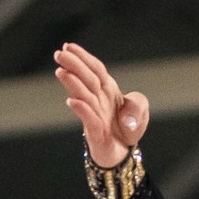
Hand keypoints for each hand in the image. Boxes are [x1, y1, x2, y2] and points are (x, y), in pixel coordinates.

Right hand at [55, 42, 148, 168]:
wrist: (124, 152)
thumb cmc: (128, 128)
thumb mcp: (140, 110)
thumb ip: (137, 104)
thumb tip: (126, 118)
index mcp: (107, 89)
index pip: (95, 69)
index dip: (83, 57)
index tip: (68, 46)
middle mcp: (99, 100)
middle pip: (87, 79)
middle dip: (73, 65)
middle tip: (58, 54)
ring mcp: (96, 116)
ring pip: (84, 97)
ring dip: (73, 84)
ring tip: (61, 72)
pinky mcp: (97, 134)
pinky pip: (90, 120)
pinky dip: (82, 111)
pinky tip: (72, 102)